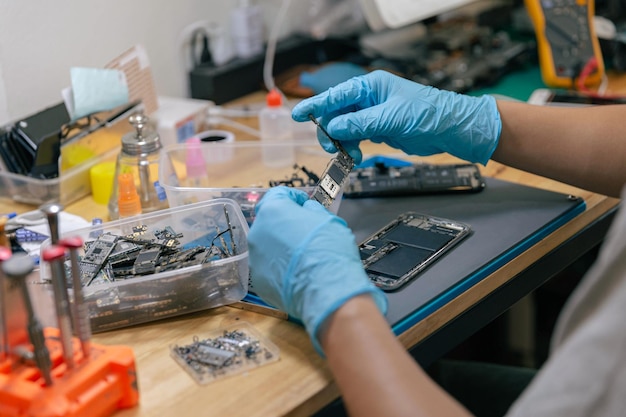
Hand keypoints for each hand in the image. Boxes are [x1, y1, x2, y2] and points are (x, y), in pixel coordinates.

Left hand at [247, 187, 386, 354]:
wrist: (326, 290)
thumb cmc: (328, 250)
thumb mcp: (327, 219)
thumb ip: (312, 210)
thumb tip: (306, 210)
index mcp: (273, 211)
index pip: (278, 194)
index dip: (293, 197)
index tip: (304, 203)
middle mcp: (258, 232)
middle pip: (271, 221)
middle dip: (286, 223)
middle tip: (306, 231)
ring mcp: (255, 258)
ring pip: (268, 246)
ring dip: (282, 246)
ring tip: (303, 256)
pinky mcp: (259, 280)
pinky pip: (270, 268)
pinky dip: (281, 268)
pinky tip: (299, 273)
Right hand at [292, 70, 501, 164]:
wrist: (451, 130)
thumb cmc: (427, 114)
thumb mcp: (391, 118)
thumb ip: (360, 124)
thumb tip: (333, 128)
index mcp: (371, 86)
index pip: (336, 95)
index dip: (315, 105)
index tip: (297, 116)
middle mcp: (368, 98)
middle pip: (336, 114)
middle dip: (330, 131)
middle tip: (332, 147)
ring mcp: (372, 114)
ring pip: (344, 128)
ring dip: (342, 143)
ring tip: (350, 155)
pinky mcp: (378, 129)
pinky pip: (355, 138)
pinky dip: (352, 147)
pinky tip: (355, 156)